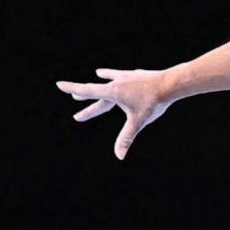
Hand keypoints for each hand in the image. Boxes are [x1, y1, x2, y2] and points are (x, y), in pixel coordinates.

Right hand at [56, 68, 173, 159]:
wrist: (170, 83)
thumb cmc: (153, 102)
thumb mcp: (138, 121)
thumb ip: (126, 137)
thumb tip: (119, 156)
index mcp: (113, 92)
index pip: (88, 91)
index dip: (72, 88)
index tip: (59, 84)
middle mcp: (117, 82)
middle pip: (98, 92)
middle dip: (86, 96)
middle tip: (73, 97)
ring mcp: (128, 77)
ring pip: (111, 79)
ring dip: (103, 80)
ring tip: (96, 75)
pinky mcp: (138, 75)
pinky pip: (125, 75)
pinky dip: (119, 75)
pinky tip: (118, 73)